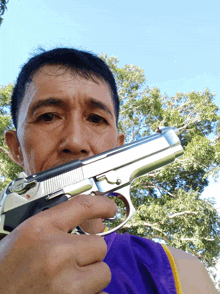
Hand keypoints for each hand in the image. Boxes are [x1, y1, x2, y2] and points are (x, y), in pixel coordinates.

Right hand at [0, 194, 116, 292]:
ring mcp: (65, 284)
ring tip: (67, 280)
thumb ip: (58, 226)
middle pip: (99, 244)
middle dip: (88, 253)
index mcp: (39, 230)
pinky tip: (69, 293)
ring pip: (103, 272)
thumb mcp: (26, 237)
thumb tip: (95, 224)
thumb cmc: (4, 272)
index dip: (102, 204)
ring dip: (91, 276)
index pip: (83, 206)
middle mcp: (54, 254)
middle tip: (70, 261)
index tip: (110, 208)